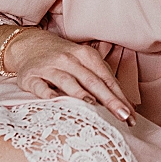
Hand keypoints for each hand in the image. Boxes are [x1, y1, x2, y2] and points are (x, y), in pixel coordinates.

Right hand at [6, 28, 133, 121]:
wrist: (29, 45)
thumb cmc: (63, 58)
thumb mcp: (84, 62)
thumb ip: (102, 80)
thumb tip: (125, 104)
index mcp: (87, 56)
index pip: (107, 79)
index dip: (120, 97)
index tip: (131, 116)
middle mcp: (70, 60)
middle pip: (92, 81)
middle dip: (109, 99)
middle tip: (122, 116)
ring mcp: (50, 68)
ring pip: (68, 81)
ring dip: (80, 93)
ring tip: (93, 105)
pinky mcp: (32, 77)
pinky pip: (41, 87)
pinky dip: (48, 94)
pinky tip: (56, 102)